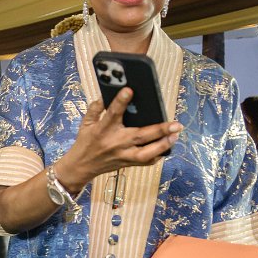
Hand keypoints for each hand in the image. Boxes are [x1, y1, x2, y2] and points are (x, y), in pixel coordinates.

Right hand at [58, 88, 181, 193]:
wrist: (81, 167)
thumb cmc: (85, 143)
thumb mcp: (85, 124)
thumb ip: (94, 109)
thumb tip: (104, 96)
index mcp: (102, 130)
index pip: (112, 114)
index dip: (121, 101)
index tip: (129, 90)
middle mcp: (115, 143)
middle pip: (140, 136)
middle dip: (159, 130)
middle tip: (175, 124)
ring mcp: (123, 155)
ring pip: (147, 153)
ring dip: (163, 144)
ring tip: (175, 135)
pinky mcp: (127, 163)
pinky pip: (146, 162)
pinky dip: (158, 154)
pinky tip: (168, 146)